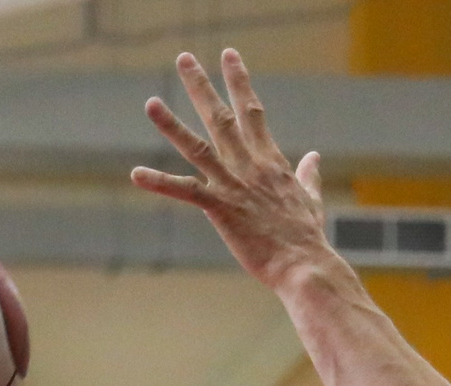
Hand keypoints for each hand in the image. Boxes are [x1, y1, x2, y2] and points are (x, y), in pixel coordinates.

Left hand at [131, 48, 332, 290]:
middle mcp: (249, 165)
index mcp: (269, 161)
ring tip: (151, 102)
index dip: (239, 81)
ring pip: (197, 147)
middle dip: (200, 86)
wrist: (304, 266)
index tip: (228, 55)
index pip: (251, 111)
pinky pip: (185, 192)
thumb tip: (314, 157)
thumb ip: (308, 175)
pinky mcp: (221, 209)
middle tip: (183, 58)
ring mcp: (233, 185)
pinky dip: (160, 183)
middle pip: (221, 117)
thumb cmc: (308, 239)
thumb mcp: (311, 199)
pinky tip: (136, 174)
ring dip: (171, 126)